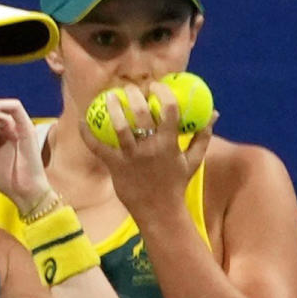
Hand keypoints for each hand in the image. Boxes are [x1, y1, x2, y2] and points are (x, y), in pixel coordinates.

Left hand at [78, 83, 218, 219]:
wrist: (160, 213)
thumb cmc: (176, 185)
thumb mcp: (193, 160)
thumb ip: (202, 136)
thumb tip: (213, 113)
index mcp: (169, 144)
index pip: (169, 110)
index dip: (162, 93)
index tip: (156, 85)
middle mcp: (150, 148)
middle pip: (141, 113)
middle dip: (135, 95)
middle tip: (129, 88)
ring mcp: (132, 157)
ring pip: (120, 127)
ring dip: (113, 108)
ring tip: (109, 97)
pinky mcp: (116, 167)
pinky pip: (98, 147)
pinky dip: (88, 134)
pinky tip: (82, 121)